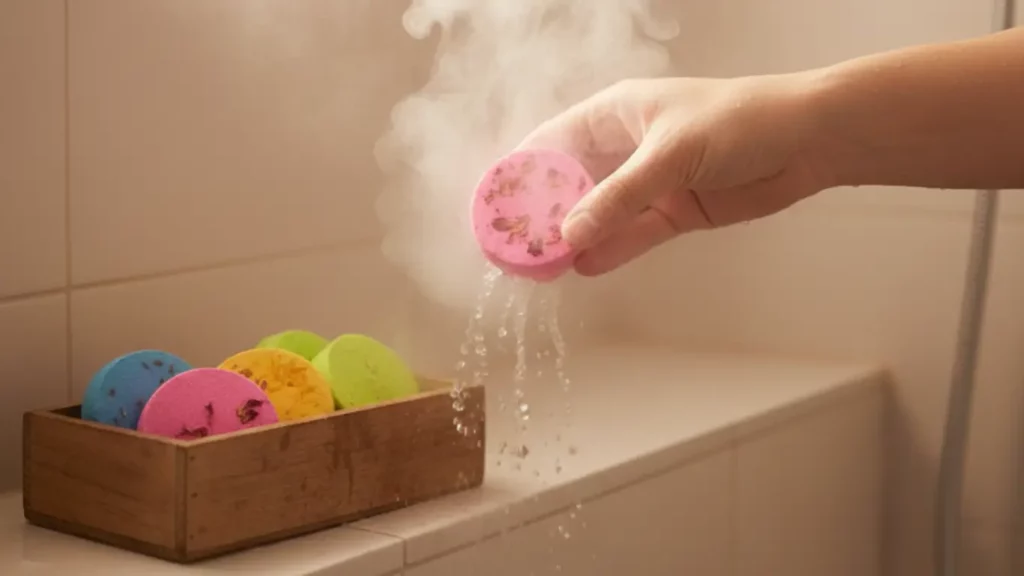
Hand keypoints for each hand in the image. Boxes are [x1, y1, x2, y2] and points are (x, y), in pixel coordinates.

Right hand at [517, 74, 833, 275]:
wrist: (810, 141)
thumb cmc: (740, 122)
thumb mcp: (670, 155)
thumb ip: (619, 197)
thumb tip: (569, 235)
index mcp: (615, 113)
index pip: (552, 143)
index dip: (521, 173)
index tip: (495, 207)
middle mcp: (625, 146)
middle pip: (571, 182)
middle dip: (544, 214)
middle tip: (516, 248)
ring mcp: (649, 181)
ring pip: (599, 213)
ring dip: (574, 238)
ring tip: (543, 268)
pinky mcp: (674, 210)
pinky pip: (633, 233)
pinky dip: (611, 250)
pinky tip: (585, 267)